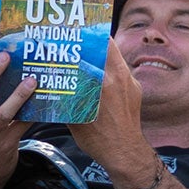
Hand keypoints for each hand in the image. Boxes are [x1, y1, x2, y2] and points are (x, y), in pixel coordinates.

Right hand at [76, 36, 157, 183]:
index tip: (67, 34)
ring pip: (115, 56)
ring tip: (87, 52)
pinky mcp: (135, 89)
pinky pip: (121, 70)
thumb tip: (53, 84)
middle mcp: (119, 77)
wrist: (126, 154)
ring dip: (102, 51)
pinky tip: (99, 73)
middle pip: (107, 45)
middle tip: (78, 37)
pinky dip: (109, 66)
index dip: (78, 40)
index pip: (90, 50)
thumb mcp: (75, 117)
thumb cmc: (99, 140)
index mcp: (103, 82)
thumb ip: (68, 96)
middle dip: (92, 39)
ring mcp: (130, 82)